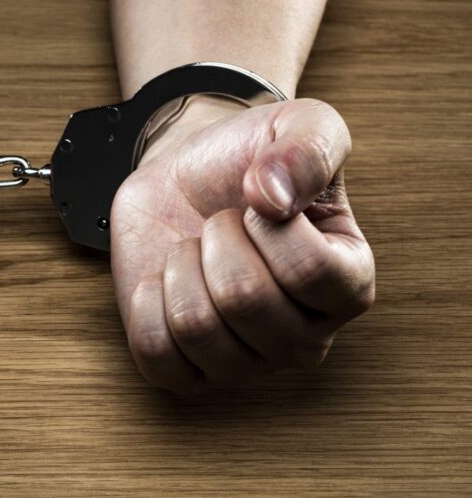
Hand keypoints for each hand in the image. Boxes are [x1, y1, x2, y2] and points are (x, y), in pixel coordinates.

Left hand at [111, 97, 374, 393]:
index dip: (266, 223)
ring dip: (180, 268)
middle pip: (245, 300)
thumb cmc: (251, 159)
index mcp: (349, 286)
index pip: (309, 271)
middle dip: (215, 240)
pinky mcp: (187, 372)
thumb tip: (274, 199)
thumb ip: (308, 147)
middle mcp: (306, 340)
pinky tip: (164, 281)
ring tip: (196, 250)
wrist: (188, 176)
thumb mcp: (300, 125)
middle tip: (220, 225)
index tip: (258, 200)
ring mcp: (247, 365)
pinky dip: (147, 305)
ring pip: (196, 328)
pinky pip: (156, 354)